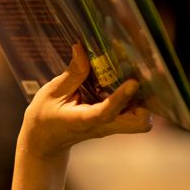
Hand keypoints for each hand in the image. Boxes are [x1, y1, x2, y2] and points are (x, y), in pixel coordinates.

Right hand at [8, 44, 151, 189]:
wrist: (45, 140)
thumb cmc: (45, 116)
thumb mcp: (52, 92)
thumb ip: (72, 73)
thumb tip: (81, 48)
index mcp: (82, 121)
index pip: (106, 113)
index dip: (121, 98)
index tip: (133, 81)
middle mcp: (101, 126)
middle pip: (137, 123)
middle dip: (145, 103)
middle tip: (138, 78)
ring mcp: (110, 127)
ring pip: (139, 121)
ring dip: (143, 100)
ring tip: (133, 77)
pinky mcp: (113, 123)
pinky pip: (134, 115)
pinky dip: (136, 99)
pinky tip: (126, 82)